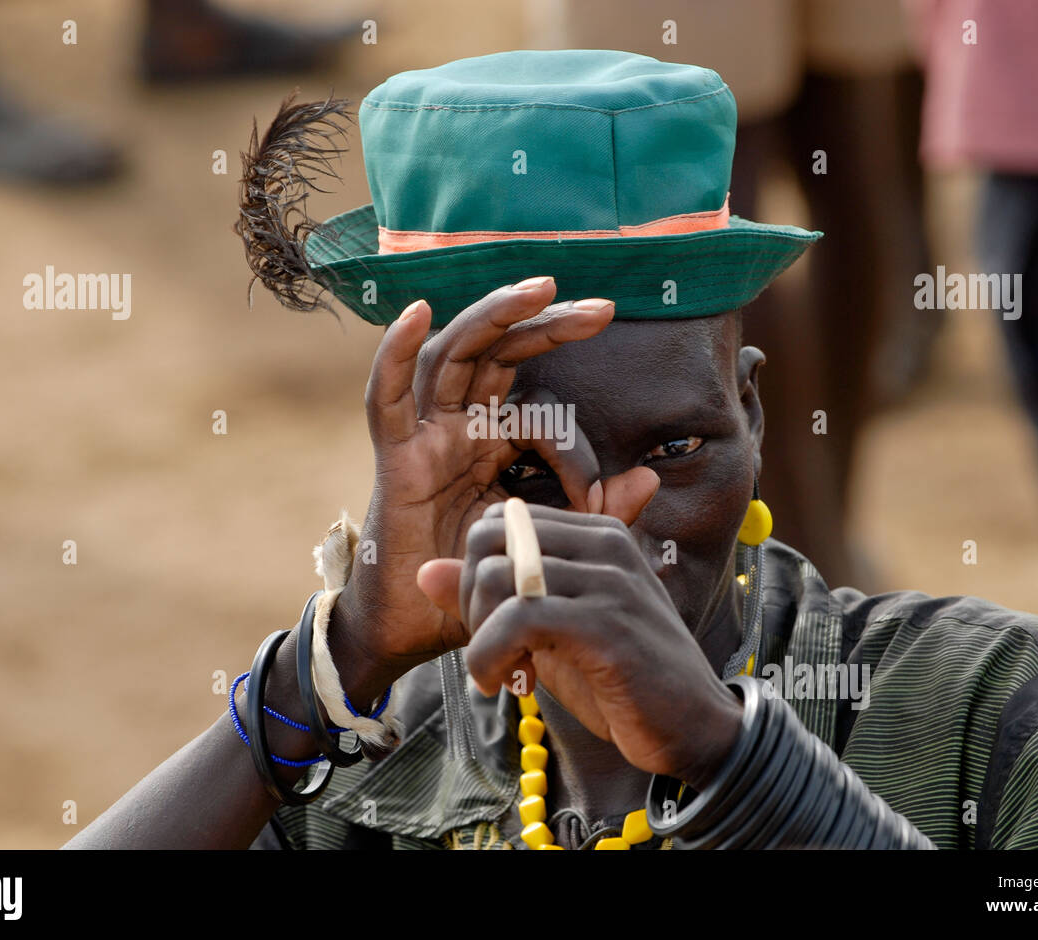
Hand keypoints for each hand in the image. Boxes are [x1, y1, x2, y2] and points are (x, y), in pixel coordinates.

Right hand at [329, 278, 616, 694]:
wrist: (421, 631)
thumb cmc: (482, 585)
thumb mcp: (551, 540)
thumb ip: (596, 510)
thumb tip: (651, 476)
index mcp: (498, 444)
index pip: (543, 409)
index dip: (580, 446)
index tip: (604, 500)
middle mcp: (462, 428)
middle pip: (500, 354)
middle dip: (547, 325)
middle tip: (600, 308)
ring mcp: (427, 437)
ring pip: (455, 356)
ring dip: (493, 317)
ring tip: (539, 289)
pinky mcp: (396, 457)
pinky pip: (387, 398)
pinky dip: (395, 354)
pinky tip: (416, 313)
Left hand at [418, 498, 743, 786]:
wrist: (692, 730)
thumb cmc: (619, 681)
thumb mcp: (546, 634)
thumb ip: (491, 599)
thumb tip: (424, 572)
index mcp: (596, 536)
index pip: (501, 521)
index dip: (476, 572)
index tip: (491, 624)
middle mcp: (605, 545)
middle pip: (490, 540)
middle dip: (470, 600)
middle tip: (490, 650)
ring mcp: (609, 581)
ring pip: (498, 578)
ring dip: (479, 637)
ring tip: (498, 673)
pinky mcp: (607, 625)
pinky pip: (518, 620)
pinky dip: (491, 657)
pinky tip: (505, 684)